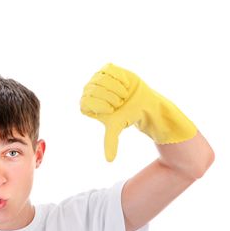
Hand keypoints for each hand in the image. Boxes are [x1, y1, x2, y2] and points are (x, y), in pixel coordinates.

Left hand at [80, 63, 196, 161]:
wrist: (143, 103)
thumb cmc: (128, 115)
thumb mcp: (117, 127)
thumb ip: (110, 142)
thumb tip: (109, 161)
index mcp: (87, 104)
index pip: (86, 101)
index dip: (102, 105)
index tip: (113, 110)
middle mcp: (89, 90)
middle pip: (93, 89)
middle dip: (111, 97)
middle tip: (120, 102)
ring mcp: (97, 78)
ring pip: (100, 79)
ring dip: (116, 88)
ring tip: (124, 94)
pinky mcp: (107, 69)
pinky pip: (109, 69)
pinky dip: (119, 77)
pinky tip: (125, 83)